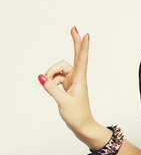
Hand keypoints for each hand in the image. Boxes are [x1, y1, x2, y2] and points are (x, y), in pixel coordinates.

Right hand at [38, 28, 109, 147]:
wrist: (83, 127)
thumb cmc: (77, 116)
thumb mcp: (63, 102)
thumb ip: (51, 89)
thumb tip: (41, 77)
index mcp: (80, 81)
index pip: (81, 60)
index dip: (82, 47)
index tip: (86, 35)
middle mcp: (77, 79)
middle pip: (74, 57)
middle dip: (74, 43)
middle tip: (73, 28)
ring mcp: (72, 82)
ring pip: (57, 70)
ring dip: (51, 76)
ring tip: (53, 89)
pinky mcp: (67, 86)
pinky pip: (55, 79)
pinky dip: (51, 83)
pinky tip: (54, 91)